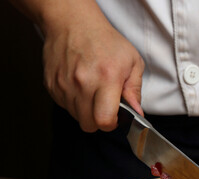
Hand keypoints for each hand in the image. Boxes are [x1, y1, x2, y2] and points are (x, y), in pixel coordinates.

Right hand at [40, 1, 143, 131]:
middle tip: (105, 108)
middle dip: (99, 121)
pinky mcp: (51, 85)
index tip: (115, 118)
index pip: (104, 119)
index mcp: (106, 78)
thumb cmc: (106, 42)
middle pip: (89, 124)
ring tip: (93, 93)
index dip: (111, 124)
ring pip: (76, 117)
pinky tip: (80, 87)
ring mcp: (64, 85)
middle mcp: (82, 83)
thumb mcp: (132, 62)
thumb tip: (137, 113)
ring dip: (86, 111)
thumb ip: (135, 91)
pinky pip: (64, 106)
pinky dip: (74, 103)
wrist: (73, 24)